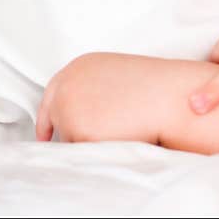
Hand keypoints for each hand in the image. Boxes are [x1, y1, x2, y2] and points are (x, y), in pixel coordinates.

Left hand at [35, 54, 160, 143]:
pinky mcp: (78, 130)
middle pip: (57, 119)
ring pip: (69, 139)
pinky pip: (82, 152)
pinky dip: (99, 150)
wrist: (172, 97)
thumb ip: (92, 89)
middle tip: (95, 137)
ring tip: (122, 127)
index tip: (46, 133)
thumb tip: (84, 111)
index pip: (53, 95)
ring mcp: (68, 107)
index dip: (49, 117)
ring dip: (90, 141)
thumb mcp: (117, 76)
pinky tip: (121, 135)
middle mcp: (67, 84)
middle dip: (73, 130)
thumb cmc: (156, 87)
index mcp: (78, 67)